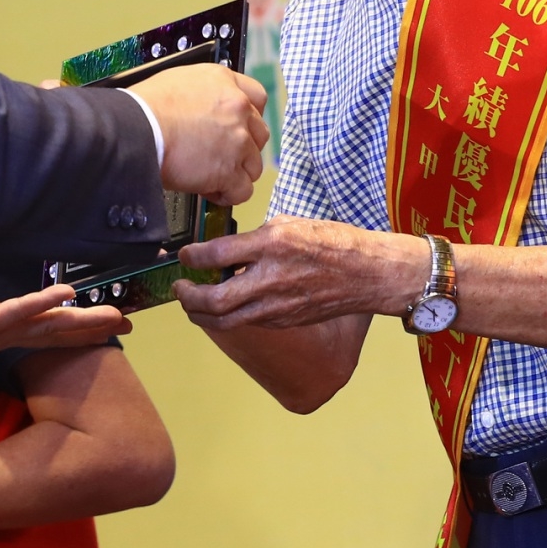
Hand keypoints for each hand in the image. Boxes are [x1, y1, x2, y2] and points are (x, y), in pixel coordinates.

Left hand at [0, 255, 131, 358]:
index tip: (112, 315)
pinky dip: (38, 305)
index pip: (46, 320)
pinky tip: (63, 296)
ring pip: (42, 328)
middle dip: (91, 328)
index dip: (77, 318)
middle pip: (54, 331)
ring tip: (111, 316)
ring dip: (76, 321)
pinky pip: (11, 314)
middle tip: (129, 324)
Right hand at [128, 64, 267, 204]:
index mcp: (223, 82)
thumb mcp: (177, 82)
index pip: (257, 97)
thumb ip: (202, 96)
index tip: (240, 128)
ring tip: (211, 176)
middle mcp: (237, 108)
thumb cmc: (143, 108)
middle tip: (221, 156)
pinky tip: (210, 190)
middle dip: (243, 149)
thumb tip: (201, 111)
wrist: (136, 129)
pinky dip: (228, 195)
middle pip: (259, 134)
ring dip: (235, 173)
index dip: (248, 118)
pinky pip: (243, 190)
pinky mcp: (230, 170)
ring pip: (253, 165)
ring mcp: (238, 140)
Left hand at [174, 215, 423, 328]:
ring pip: (225, 321)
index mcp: (272, 245)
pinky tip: (224, 307)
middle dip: (187, 297)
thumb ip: (254, 239)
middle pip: (214, 300)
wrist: (368, 273)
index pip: (216, 254)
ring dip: (201, 314)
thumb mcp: (289, 225)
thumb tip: (225, 250)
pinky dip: (227, 317)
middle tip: (179, 288)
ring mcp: (278, 305)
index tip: (185, 255)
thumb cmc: (333, 242)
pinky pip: (247, 322)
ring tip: (192, 303)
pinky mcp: (285, 321)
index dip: (191, 257)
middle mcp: (271, 278)